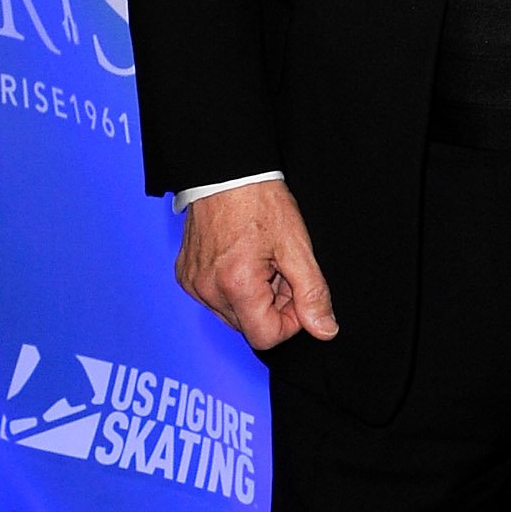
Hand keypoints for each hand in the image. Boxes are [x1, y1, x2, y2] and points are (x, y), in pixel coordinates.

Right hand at [176, 179, 337, 349]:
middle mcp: (208, 290)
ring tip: (261, 261)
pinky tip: (242, 259)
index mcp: (236, 285)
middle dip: (273, 306)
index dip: (289, 322)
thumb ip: (312, 293)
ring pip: (234, 314)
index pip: (266, 338)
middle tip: (280, 269)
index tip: (296, 293)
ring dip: (254, 297)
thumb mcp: (296, 247)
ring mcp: (193, 284)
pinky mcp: (186, 276)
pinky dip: (233, 287)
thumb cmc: (259, 202)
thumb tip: (324, 330)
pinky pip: (216, 298)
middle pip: (250, 326)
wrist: (225, 173)